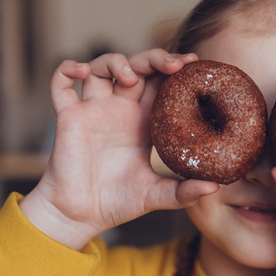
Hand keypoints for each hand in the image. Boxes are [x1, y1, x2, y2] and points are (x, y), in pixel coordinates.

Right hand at [19, 50, 218, 249]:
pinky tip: (82, 70)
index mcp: (143, 121)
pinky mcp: (68, 117)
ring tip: (130, 78)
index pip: (161, 83)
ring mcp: (93, 110)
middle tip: (173, 65)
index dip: (175, 70)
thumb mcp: (156, 195)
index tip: (193, 64)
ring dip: (115, 62)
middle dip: (154, 58)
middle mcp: (119, 110)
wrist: (80, 216)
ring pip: (101, 68)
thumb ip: (183, 191)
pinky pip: (61, 83)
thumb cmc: (118, 203)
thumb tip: (214, 187)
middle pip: (136, 67)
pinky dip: (68, 69)